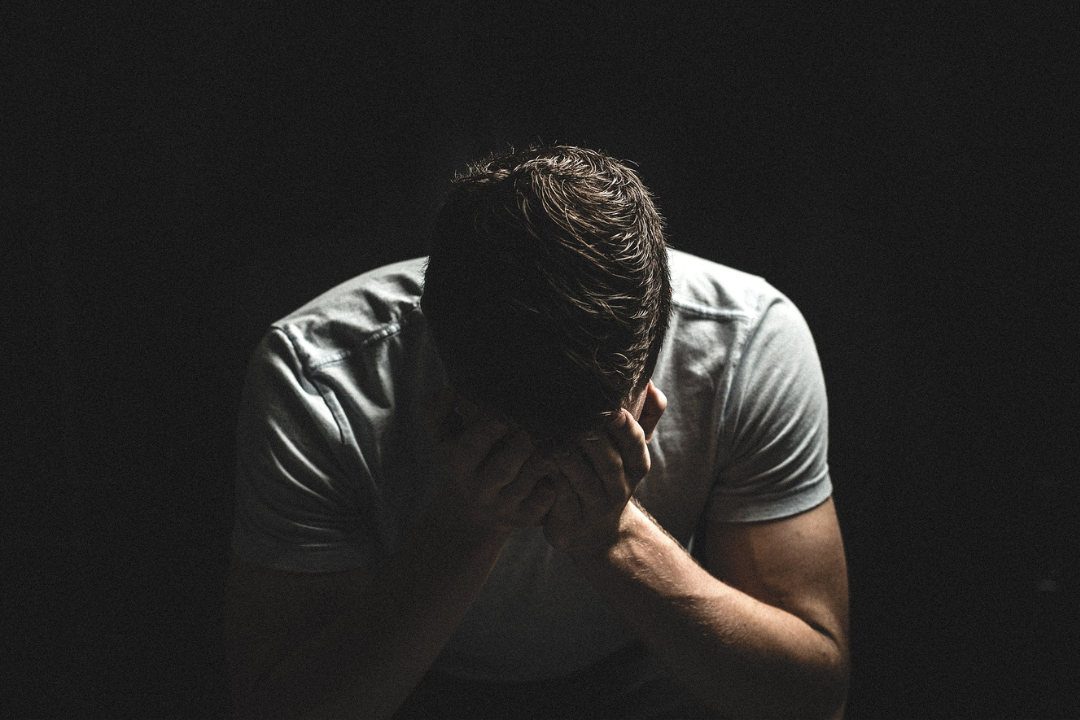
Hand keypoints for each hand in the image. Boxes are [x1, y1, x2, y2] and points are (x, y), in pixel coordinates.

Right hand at [423, 388, 557, 534]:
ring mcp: (505, 504)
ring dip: (538, 467)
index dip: (485, 434)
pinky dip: (552, 488)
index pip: (469, 450)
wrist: (476, 509)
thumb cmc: (465, 457)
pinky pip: (542, 504)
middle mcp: (481, 488)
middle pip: (500, 470)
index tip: (501, 418)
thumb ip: (436, 411)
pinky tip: (559, 472)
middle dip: (515, 451)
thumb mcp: (444, 437)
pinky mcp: (526, 517)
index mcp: (460, 465)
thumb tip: (447, 391)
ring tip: (550, 451)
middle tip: (528, 434)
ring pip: (524, 487)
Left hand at [543, 407, 653, 555]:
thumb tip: (652, 386)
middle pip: (608, 460)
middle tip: (570, 415)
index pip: (634, 443)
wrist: (596, 534)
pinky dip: (550, 477)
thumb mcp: (629, 452)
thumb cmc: (608, 478)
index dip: (624, 427)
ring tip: (550, 435)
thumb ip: (645, 417)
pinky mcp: (571, 521)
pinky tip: (537, 459)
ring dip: (566, 455)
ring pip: (582, 479)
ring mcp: (595, 507)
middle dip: (590, 437)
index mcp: (636, 465)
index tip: (612, 409)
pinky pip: (560, 497)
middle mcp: (619, 487)